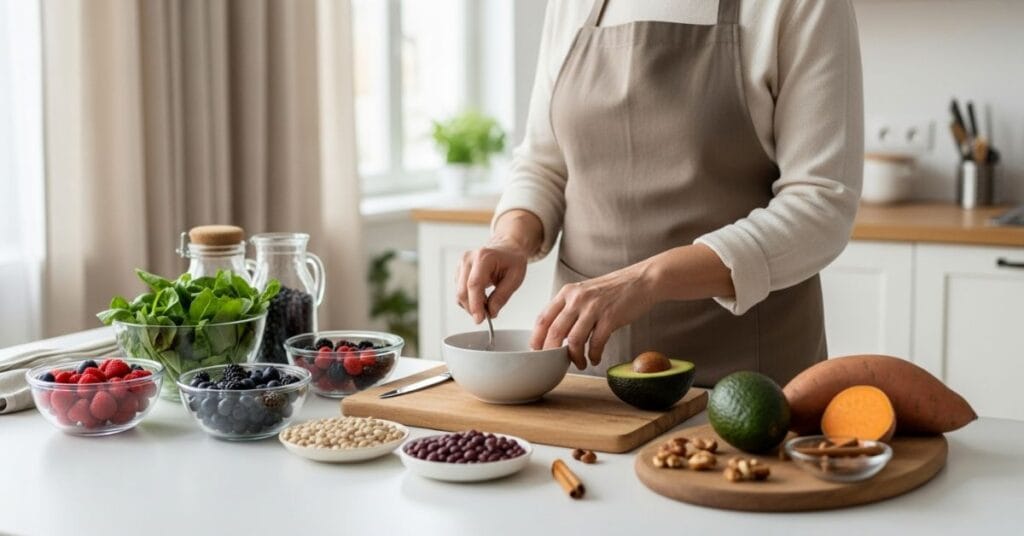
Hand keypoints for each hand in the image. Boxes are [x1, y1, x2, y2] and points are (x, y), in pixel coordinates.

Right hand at [456, 241, 528, 323]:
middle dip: (473, 308)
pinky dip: (470, 299)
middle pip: (463, 291)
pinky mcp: (459, 271)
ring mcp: (461, 264)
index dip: (475, 304)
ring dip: (472, 304)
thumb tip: (491, 312)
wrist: (506, 248)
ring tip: (488, 302)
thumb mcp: (515, 277)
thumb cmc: (512, 260)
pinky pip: (460, 291)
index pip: (474, 284)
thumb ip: (502, 296)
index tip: (480, 319)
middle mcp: (468, 259)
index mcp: (484, 257)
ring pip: (460, 293)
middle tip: (488, 315)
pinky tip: (482, 297)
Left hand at [530, 261, 658, 369]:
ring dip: (575, 357)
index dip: (537, 338)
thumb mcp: (585, 293)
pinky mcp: (610, 317)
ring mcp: (593, 307)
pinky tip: (595, 359)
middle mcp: (577, 298)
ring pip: (574, 340)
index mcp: (567, 292)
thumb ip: (569, 310)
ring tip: (580, 363)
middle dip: (552, 352)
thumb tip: (557, 336)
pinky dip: (593, 355)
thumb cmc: (613, 290)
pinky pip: (596, 343)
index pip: (543, 318)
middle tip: (555, 363)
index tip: (537, 352)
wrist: (641, 280)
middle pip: (554, 331)